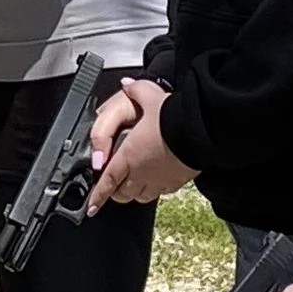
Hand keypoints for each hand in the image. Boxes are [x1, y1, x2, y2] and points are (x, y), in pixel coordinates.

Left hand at [89, 79, 196, 209]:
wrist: (201, 132)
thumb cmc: (173, 118)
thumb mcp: (149, 96)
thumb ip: (135, 90)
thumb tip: (127, 85)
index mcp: (129, 156)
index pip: (107, 181)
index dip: (98, 195)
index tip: (92, 206)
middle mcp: (142, 172)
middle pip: (122, 193)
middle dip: (114, 192)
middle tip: (111, 187)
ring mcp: (159, 180)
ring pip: (140, 196)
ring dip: (133, 193)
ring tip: (132, 185)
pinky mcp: (176, 182)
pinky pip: (160, 192)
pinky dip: (153, 190)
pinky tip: (155, 181)